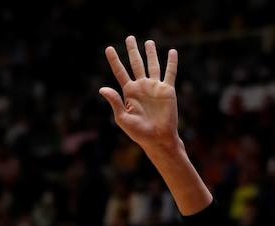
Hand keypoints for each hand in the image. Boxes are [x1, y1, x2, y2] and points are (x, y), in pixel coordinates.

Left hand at [100, 36, 179, 156]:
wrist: (158, 139)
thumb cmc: (139, 133)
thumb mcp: (123, 119)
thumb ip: (114, 102)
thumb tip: (102, 88)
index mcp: (129, 93)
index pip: (120, 72)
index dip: (114, 60)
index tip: (108, 49)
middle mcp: (141, 87)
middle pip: (136, 64)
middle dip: (132, 51)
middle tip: (129, 38)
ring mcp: (154, 87)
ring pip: (152, 65)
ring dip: (150, 53)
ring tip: (148, 42)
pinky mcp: (167, 90)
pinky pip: (170, 73)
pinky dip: (171, 62)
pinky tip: (172, 52)